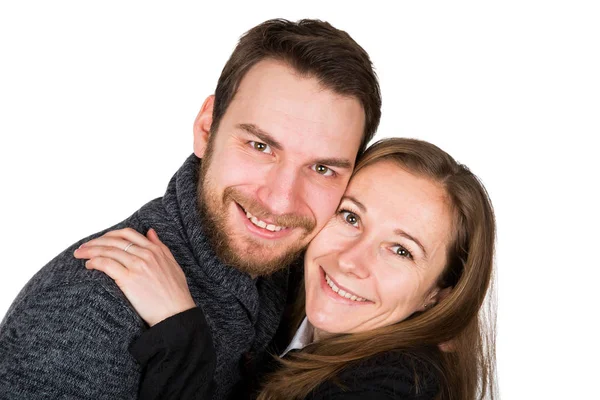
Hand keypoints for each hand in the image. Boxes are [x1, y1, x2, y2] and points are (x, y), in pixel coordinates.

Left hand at [74, 228, 195, 326]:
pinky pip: (107, 264)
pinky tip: (89, 265)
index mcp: (156, 250)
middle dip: (96, 242)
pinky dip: (95, 262)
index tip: (100, 240)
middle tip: (83, 247)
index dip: (110, 235)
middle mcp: (146, 254)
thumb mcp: (172, 264)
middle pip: (114, 241)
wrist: (176, 313)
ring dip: (90, 251)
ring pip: (108, 251)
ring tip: (80, 255)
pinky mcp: (129, 279)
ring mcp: (137, 265)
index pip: (128, 234)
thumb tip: (150, 232)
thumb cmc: (176, 293)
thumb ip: (160, 246)